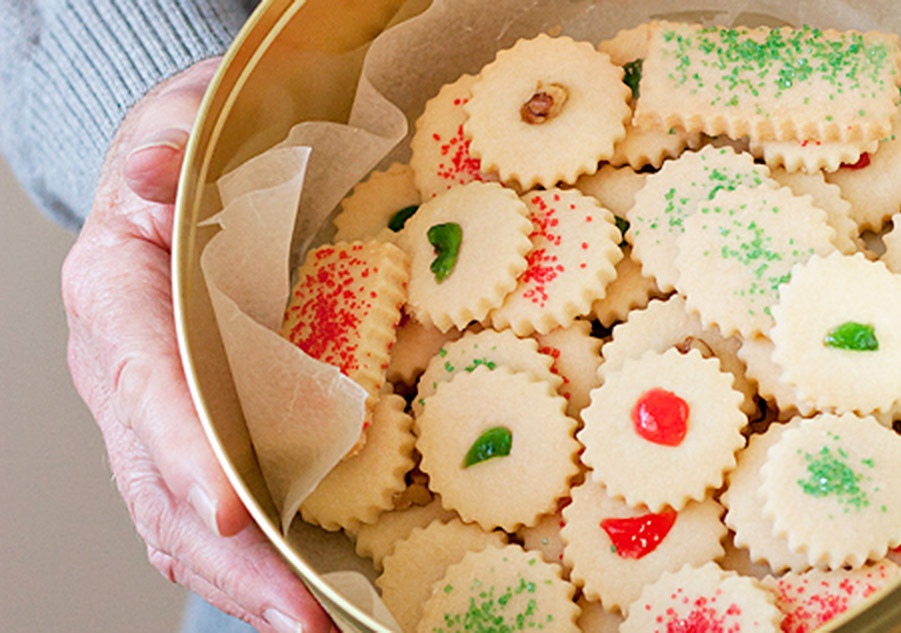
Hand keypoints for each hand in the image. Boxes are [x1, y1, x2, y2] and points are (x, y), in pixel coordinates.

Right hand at [61, 59, 333, 632]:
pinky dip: (258, 559)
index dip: (179, 443)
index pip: (141, 375)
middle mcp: (128, 368)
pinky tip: (310, 596)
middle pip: (158, 479)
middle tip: (301, 613)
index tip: (224, 504)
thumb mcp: (189, 117)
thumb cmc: (205, 143)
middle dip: (228, 554)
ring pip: (182, 515)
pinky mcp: (205, 434)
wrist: (203, 172)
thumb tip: (146, 178)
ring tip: (315, 626)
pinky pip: (218, 510)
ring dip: (248, 579)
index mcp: (117, 292)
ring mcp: (161, 414)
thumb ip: (169, 143)